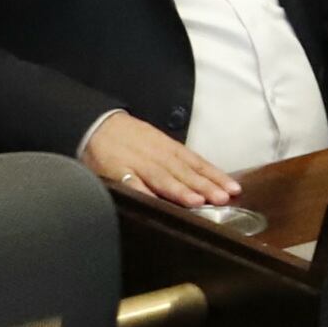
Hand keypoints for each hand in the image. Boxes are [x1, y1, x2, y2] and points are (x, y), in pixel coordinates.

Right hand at [76, 111, 240, 206]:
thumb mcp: (158, 143)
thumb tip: (205, 180)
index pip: (196, 163)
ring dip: (180, 190)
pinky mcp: (115, 171)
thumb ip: (177, 161)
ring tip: (198, 201)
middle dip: (204, 185)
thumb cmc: (130, 137)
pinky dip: (142, 192)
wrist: (94, 123)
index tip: (234, 188)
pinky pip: (130, 183)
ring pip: (161, 177)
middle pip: (183, 172)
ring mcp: (136, 163)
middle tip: (223, 197)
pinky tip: (155, 203)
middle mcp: (156, 155)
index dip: (215, 176)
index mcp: (168, 148)